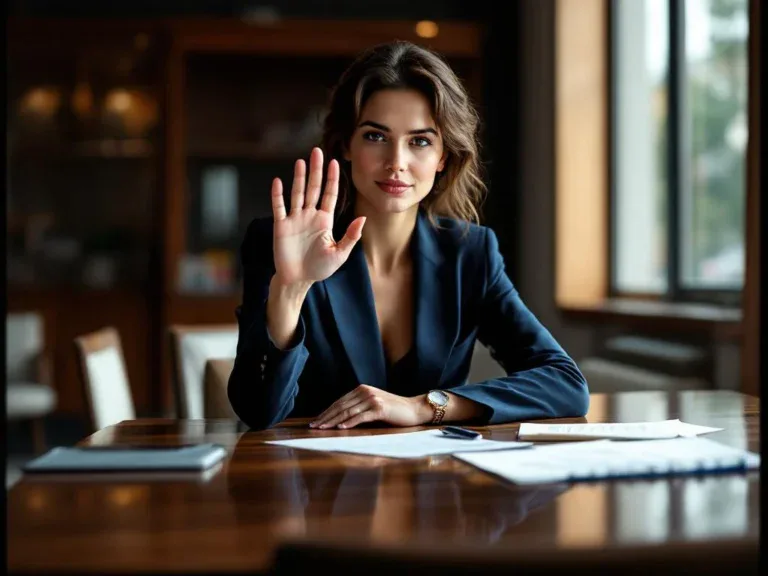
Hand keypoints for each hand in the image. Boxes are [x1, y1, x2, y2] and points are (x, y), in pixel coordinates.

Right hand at [271, 147, 365, 286]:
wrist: (298, 280)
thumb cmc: (319, 269)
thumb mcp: (339, 254)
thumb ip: (350, 236)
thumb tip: (362, 219)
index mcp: (325, 220)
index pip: (329, 194)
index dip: (332, 179)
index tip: (335, 162)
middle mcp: (310, 216)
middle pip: (314, 188)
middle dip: (316, 170)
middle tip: (317, 151)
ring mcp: (295, 219)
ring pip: (298, 193)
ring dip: (299, 178)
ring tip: (301, 161)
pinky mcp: (281, 226)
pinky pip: (279, 207)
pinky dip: (278, 195)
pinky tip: (278, 181)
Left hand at [309, 385, 430, 429]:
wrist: (414, 409)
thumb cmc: (393, 410)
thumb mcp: (373, 405)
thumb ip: (359, 407)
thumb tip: (340, 418)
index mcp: (361, 389)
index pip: (339, 402)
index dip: (326, 412)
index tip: (316, 421)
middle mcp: (365, 391)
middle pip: (341, 407)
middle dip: (326, 417)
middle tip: (313, 426)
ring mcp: (372, 399)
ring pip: (348, 412)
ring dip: (333, 421)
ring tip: (322, 428)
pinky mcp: (380, 408)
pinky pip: (361, 417)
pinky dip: (349, 423)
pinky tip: (340, 428)